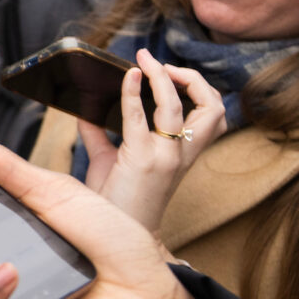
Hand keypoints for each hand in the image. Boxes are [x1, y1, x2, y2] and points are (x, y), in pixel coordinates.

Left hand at [79, 49, 226, 232]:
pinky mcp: (141, 159)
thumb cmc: (113, 202)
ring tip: (145, 60)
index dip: (200, 89)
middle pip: (213, 108)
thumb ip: (99, 134)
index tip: (172, 72)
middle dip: (193, 79)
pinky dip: (132, 90)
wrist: (114, 238)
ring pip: (178, 106)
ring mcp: (164, 157)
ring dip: (162, 76)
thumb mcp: (108, 162)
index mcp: (183, 156)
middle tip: (164, 65)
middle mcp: (181, 155)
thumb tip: (83, 109)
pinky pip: (139, 115)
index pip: (215, 118)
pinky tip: (126, 75)